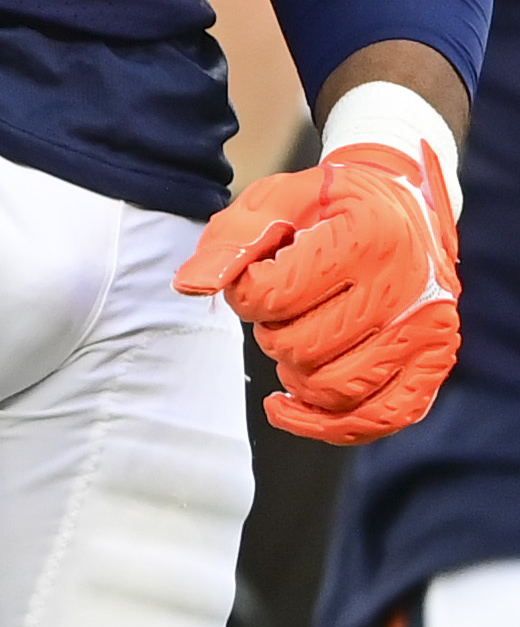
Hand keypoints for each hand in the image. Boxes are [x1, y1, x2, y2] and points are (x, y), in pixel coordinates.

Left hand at [179, 142, 460, 442]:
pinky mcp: (435, 361)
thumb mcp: (275, 201)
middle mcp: (405, 290)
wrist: (403, 203)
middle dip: (270, 332)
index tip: (255, 277)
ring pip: (335, 391)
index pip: (273, 297)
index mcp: (366, 239)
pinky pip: (382, 418)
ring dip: (295, 373)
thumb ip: (231, 241)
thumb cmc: (329, 204)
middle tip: (281, 307)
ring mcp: (427, 331)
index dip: (244, 294)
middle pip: (301, 349)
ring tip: (296, 337)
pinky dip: (329, 425)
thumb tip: (192, 287)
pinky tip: (291, 406)